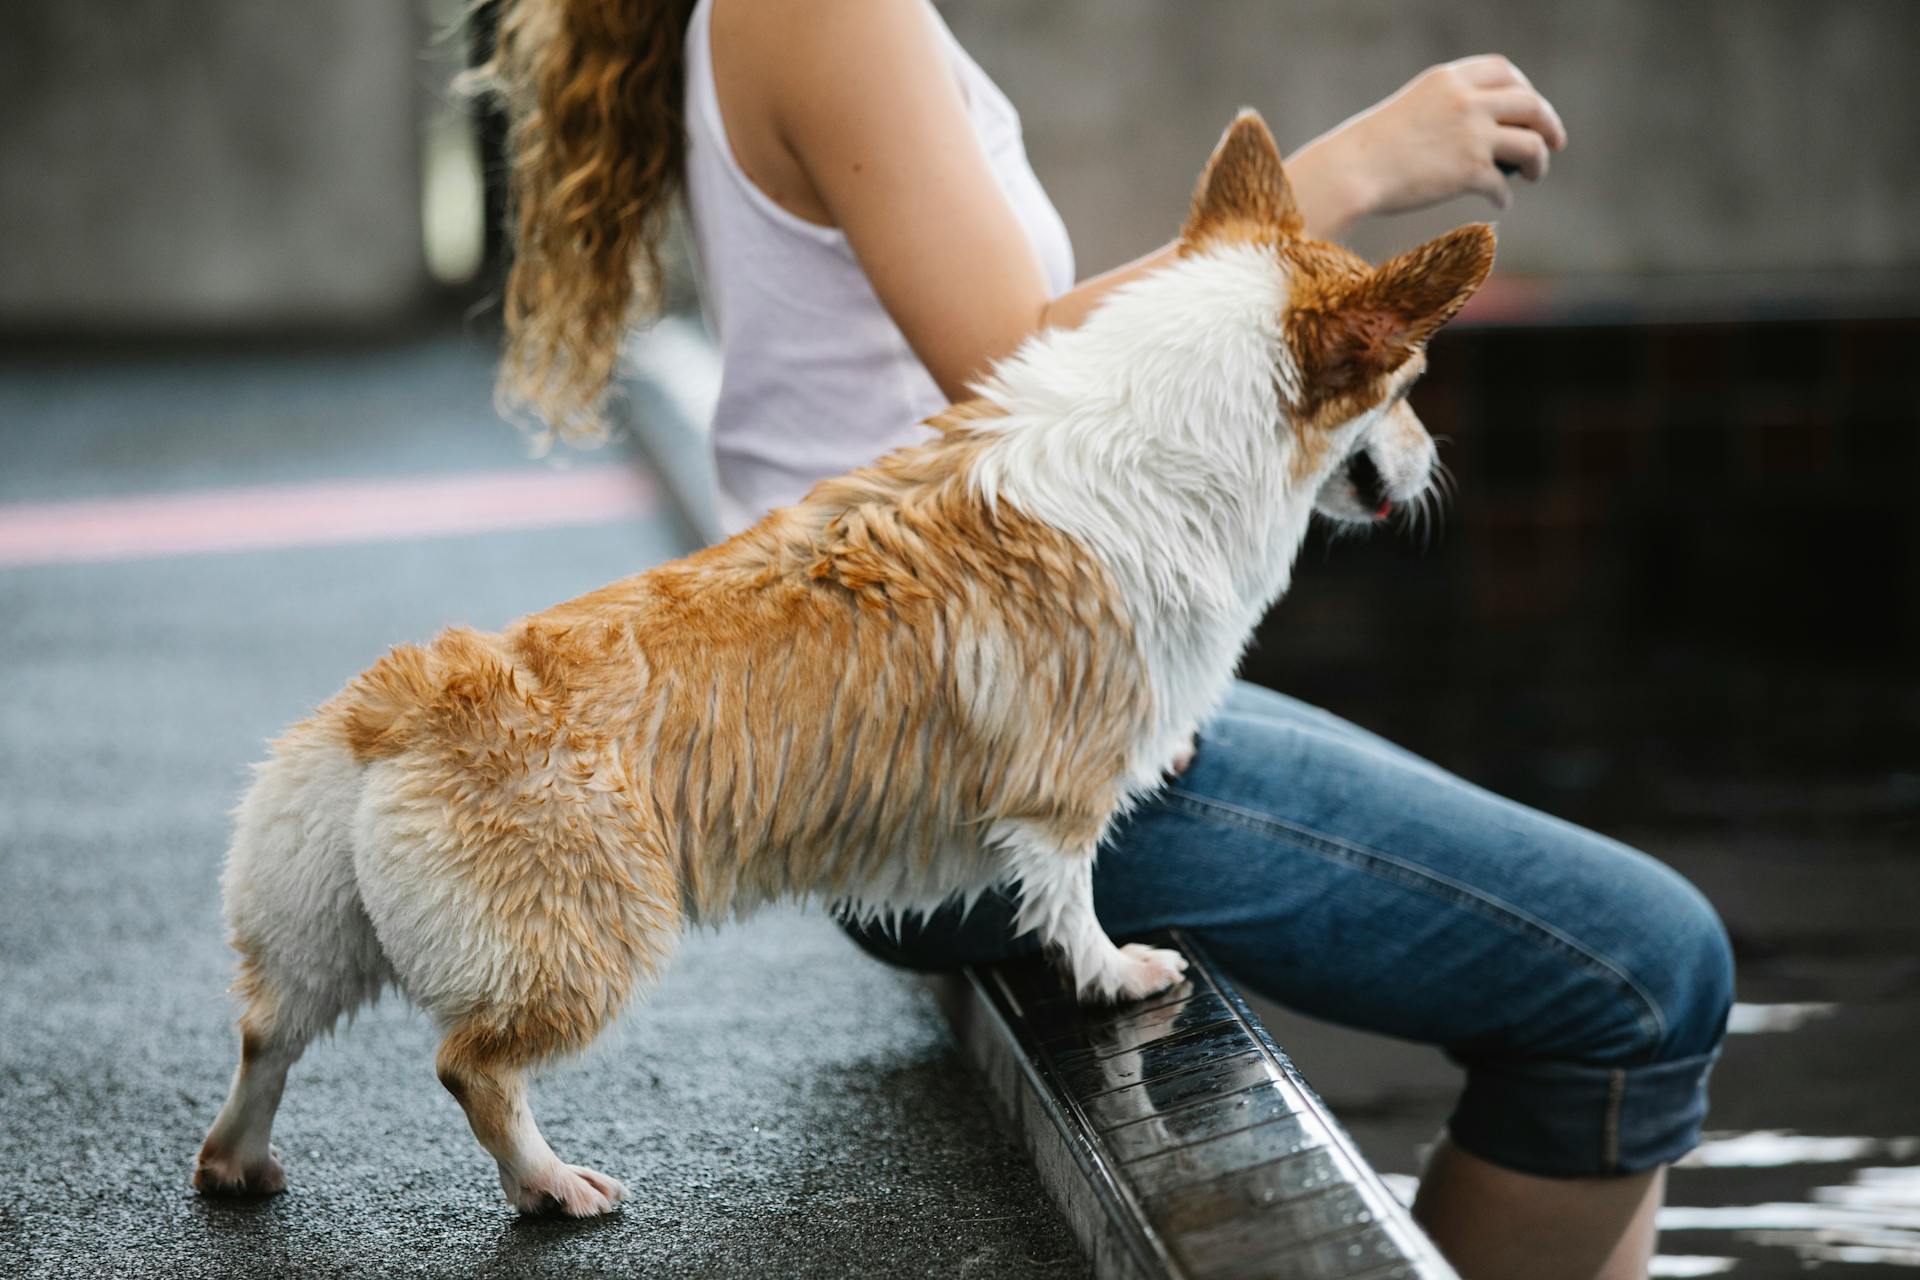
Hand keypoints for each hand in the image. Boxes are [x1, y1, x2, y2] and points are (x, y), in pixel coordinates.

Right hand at [1288, 55, 1566, 236]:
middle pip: (1529, 104)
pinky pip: (1502, 184)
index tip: (1527, 107)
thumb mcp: (1410, 109)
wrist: (1350, 172)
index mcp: (1448, 80)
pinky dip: (1504, 196)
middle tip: (1554, 141)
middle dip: (1548, 123)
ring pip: (1530, 143)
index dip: (1523, 87)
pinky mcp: (1469, 171)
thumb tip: (1478, 130)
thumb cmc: (1369, 147)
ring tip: (1535, 174)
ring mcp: (1470, 135)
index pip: (1502, 70)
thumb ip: (1444, 108)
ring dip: (1539, 160)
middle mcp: (1465, 101)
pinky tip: (1499, 204)